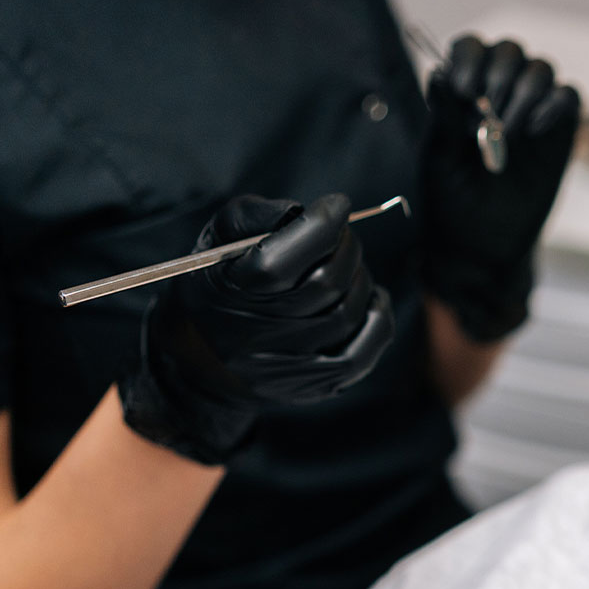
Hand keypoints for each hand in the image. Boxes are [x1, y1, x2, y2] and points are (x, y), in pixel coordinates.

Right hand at [119, 194, 394, 464]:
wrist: (211, 356)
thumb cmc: (224, 283)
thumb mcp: (218, 242)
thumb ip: (253, 216)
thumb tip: (302, 210)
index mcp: (231, 295)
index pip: (281, 262)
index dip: (320, 225)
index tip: (336, 204)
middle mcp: (260, 337)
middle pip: (325, 283)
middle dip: (344, 246)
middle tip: (341, 234)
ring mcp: (293, 366)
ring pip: (350, 311)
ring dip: (358, 276)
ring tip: (344, 265)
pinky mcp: (321, 384)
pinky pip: (368, 346)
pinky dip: (377, 313)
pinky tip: (365, 297)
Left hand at [419, 35, 581, 341]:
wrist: (482, 250)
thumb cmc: (452, 206)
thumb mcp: (439, 161)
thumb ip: (443, 116)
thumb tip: (438, 72)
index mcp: (462, 96)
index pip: (470, 49)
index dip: (469, 57)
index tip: (462, 89)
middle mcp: (498, 98)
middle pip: (510, 52)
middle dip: (499, 74)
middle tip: (487, 109)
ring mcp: (531, 114)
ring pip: (541, 69)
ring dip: (524, 91)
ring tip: (508, 130)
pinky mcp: (558, 135)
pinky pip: (569, 96)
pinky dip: (553, 104)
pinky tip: (530, 132)